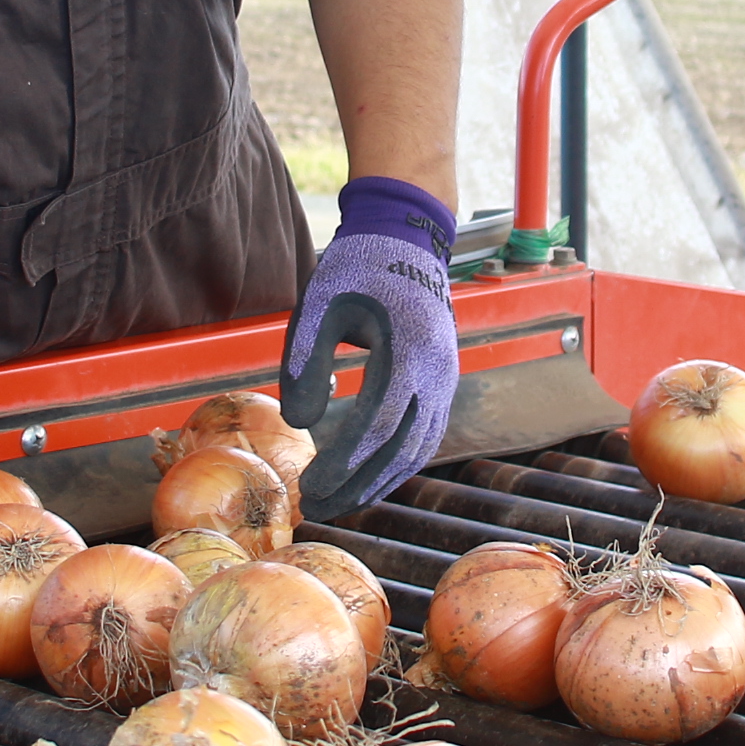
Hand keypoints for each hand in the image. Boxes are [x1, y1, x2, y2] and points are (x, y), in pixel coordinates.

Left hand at [284, 179, 459, 517]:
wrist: (405, 236)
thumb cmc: (356, 266)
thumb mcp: (320, 302)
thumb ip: (305, 360)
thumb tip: (298, 422)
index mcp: (408, 348)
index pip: (378, 424)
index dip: (344, 463)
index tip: (309, 486)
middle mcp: (437, 369)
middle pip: (401, 448)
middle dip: (359, 485)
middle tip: (318, 509)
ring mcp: (446, 377)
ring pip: (419, 448)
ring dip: (379, 481)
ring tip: (339, 504)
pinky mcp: (442, 380)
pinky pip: (424, 434)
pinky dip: (396, 463)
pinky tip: (366, 478)